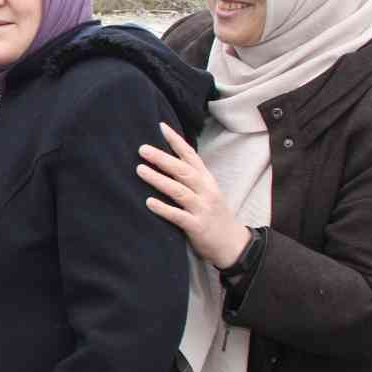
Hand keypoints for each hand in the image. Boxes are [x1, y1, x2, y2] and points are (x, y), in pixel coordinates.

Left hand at [137, 122, 251, 269]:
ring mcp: (202, 208)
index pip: (191, 156)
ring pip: (179, 191)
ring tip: (140, 170)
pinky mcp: (197, 227)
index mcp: (207, 180)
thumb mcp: (206, 191)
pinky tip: (148, 202)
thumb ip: (190, 176)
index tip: (161, 126)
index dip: (176, 141)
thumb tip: (165, 158)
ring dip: (159, 179)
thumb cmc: (213, 214)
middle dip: (162, 158)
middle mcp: (206, 191)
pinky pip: (178, 216)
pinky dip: (164, 208)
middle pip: (183, 171)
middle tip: (142, 149)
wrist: (232, 244)